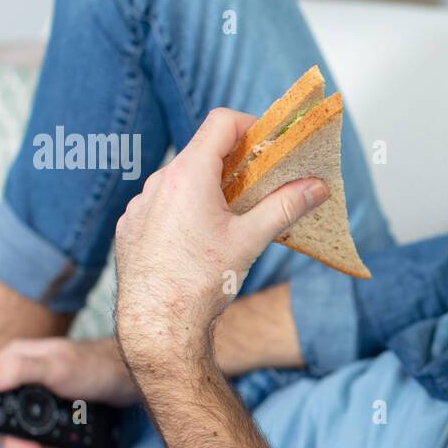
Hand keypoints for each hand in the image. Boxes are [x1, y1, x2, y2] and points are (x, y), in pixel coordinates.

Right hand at [0, 336, 138, 447]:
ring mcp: (39, 396)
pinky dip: (51, 447)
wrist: (131, 378)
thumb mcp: (56, 366)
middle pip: (1, 417)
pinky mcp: (56, 409)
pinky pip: (44, 433)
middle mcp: (22, 378)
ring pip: (23, 430)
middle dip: (14, 441)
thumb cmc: (95, 365)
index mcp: (14, 361)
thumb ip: (20, 370)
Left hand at [113, 108, 328, 374]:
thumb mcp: (252, 240)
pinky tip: (198, 242)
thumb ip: (286, 206)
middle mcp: (159, 182)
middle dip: (234, 164)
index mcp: (189, 174)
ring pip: (180, 181)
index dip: (250, 126)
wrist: (157, 325)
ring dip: (207, 189)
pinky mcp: (131, 227)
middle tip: (260, 186)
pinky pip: (162, 206)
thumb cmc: (201, 282)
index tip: (269, 146)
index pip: (221, 122)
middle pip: (202, 152)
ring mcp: (140, 204)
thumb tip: (317, 187)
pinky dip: (184, 211)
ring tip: (230, 221)